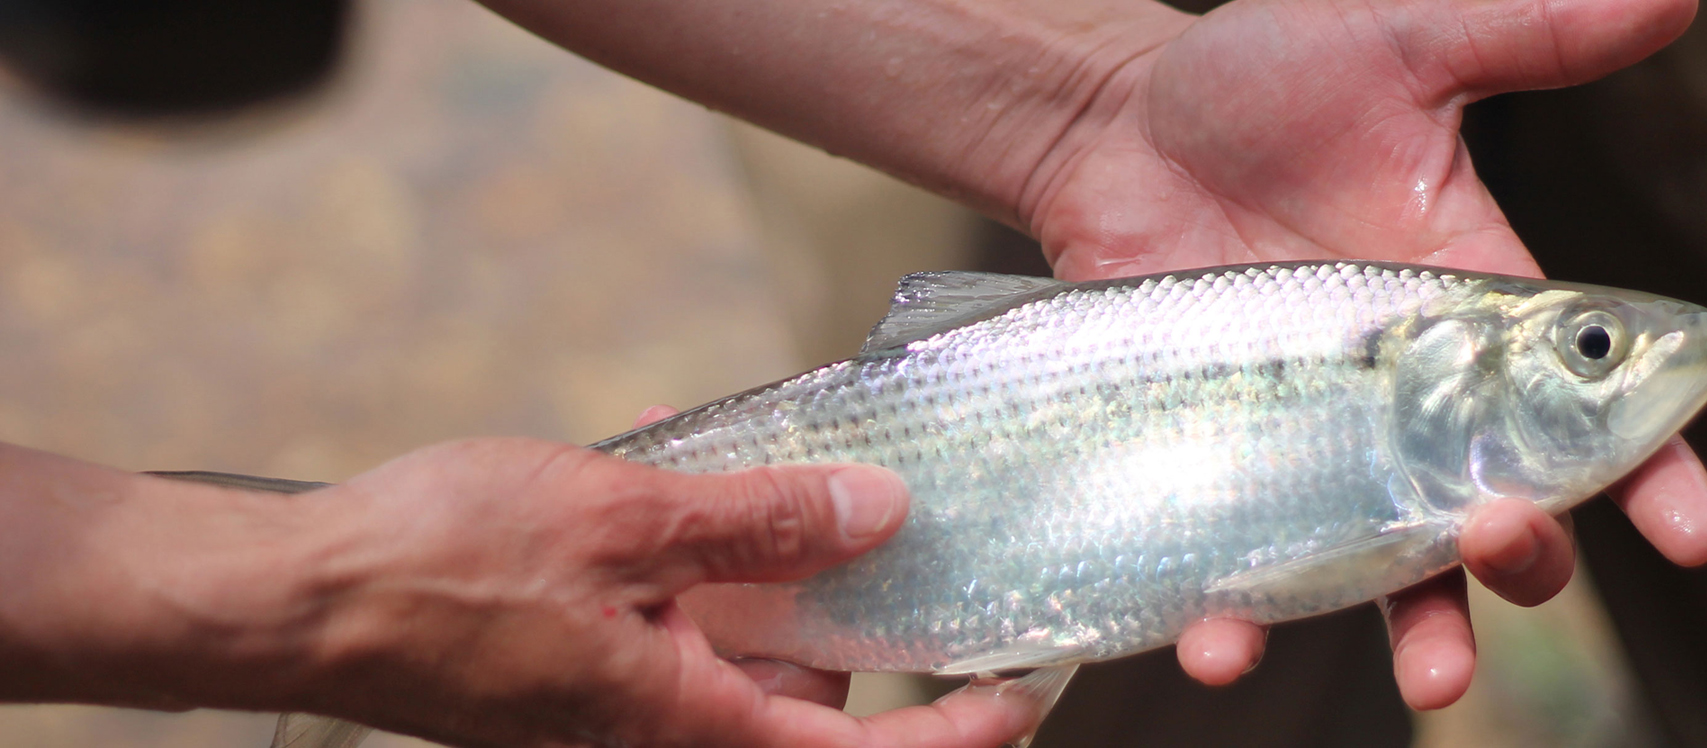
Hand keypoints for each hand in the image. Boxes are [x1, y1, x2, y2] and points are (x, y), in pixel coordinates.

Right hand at [285, 437, 1028, 746]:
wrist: (297, 597)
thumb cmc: (439, 569)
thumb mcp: (625, 521)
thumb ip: (758, 521)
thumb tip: (876, 512)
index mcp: (687, 723)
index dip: (960, 729)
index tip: (1027, 684)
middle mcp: (664, 727)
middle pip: (809, 684)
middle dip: (842, 592)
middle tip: (868, 499)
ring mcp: (622, 699)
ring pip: (742, 639)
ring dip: (756, 550)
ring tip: (743, 454)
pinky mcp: (586, 666)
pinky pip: (675, 618)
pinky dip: (690, 552)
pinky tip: (668, 459)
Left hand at [1019, 0, 1706, 707]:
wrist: (1111, 132)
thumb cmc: (1253, 86)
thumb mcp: (1392, 47)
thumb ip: (1522, 35)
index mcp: (1472, 318)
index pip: (1583, 411)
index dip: (1650, 474)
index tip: (1688, 528)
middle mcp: (1403, 405)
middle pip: (1501, 515)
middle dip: (1528, 555)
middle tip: (1509, 545)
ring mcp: (1307, 449)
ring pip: (1386, 575)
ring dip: (1419, 634)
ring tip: (1427, 679)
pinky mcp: (1212, 471)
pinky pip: (1236, 569)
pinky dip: (1234, 623)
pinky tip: (1217, 642)